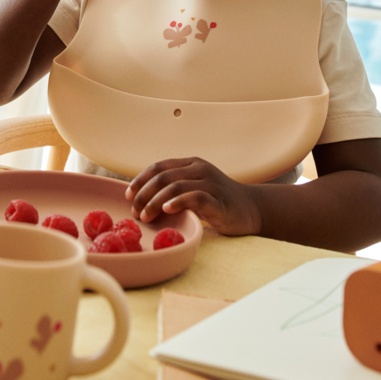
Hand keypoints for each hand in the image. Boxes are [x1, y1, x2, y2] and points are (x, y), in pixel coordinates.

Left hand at [126, 156, 260, 236]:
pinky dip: (178, 202)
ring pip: (175, 185)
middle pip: (163, 176)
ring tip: (145, 216)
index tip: (128, 195)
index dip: (141, 179)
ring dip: (155, 201)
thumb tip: (142, 198)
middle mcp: (199, 169)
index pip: (159, 166)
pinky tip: (167, 210)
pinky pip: (195, 197)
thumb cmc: (218, 201)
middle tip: (134, 211)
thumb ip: (175, 188)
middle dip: (144, 193)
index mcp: (191, 163)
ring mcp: (210, 183)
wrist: (252, 209)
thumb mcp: (195, 188)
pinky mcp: (219, 200)